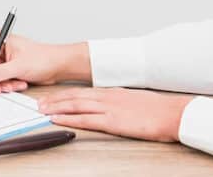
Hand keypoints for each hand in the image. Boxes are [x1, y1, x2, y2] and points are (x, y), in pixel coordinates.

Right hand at [0, 34, 91, 92]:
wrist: (58, 67)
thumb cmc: (44, 58)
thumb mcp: (19, 66)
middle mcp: (0, 48)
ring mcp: (4, 60)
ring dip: (1, 83)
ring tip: (13, 85)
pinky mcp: (9, 69)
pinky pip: (0, 80)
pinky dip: (8, 85)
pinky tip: (19, 84)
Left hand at [37, 87, 193, 141]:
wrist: (173, 112)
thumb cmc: (158, 109)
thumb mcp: (134, 101)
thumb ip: (119, 102)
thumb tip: (111, 106)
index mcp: (112, 92)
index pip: (82, 92)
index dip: (64, 94)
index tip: (52, 97)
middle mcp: (106, 97)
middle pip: (74, 96)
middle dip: (55, 100)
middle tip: (39, 103)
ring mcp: (109, 108)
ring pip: (75, 105)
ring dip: (57, 107)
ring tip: (42, 110)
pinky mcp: (113, 121)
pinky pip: (86, 120)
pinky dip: (69, 119)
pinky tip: (58, 120)